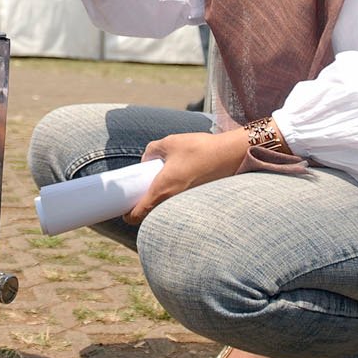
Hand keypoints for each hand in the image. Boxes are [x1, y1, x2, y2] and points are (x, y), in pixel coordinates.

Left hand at [124, 127, 249, 223]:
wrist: (231, 155)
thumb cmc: (199, 149)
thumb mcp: (169, 142)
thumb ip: (152, 150)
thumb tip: (146, 158)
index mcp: (162, 190)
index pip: (139, 214)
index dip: (128, 215)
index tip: (125, 211)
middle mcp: (173, 201)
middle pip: (151, 215)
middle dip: (144, 209)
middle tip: (141, 195)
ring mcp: (186, 203)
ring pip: (166, 211)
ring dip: (160, 204)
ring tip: (160, 186)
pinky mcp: (198, 200)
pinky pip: (180, 205)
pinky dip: (174, 199)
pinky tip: (179, 183)